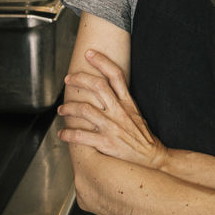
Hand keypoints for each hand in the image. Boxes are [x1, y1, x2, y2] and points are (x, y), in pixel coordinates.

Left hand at [58, 49, 166, 169]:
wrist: (152, 160)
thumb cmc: (144, 139)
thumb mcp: (137, 115)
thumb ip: (123, 104)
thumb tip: (109, 94)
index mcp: (127, 104)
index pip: (115, 76)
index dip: (102, 62)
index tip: (90, 54)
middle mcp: (119, 112)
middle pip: (97, 86)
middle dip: (79, 78)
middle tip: (69, 78)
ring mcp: (111, 127)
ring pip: (85, 109)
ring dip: (69, 107)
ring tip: (62, 109)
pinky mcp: (105, 144)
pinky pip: (81, 136)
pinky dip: (68, 134)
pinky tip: (62, 134)